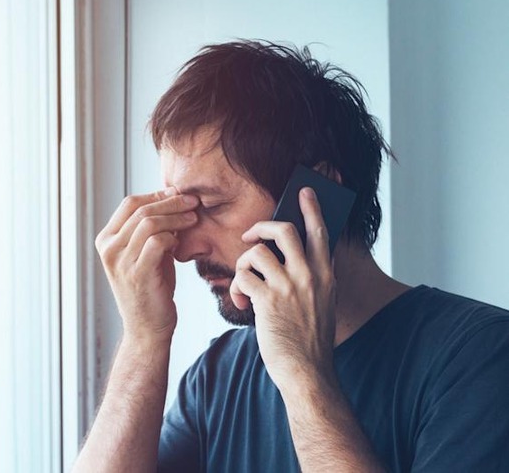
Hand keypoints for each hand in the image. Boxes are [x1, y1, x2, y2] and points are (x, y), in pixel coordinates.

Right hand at [95, 188, 199, 342]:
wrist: (147, 327)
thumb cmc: (150, 287)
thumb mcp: (145, 252)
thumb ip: (150, 229)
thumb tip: (170, 198)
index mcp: (106, 240)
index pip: (130, 203)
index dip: (156, 194)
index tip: (178, 194)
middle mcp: (109, 248)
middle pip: (141, 209)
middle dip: (171, 202)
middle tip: (193, 201)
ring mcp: (120, 261)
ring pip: (149, 222)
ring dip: (176, 217)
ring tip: (193, 217)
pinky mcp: (137, 273)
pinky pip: (157, 242)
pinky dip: (173, 236)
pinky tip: (182, 241)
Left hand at [229, 187, 336, 388]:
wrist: (307, 372)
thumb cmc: (309, 340)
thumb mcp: (322, 302)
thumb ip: (313, 278)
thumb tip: (296, 257)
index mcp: (326, 274)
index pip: (320, 232)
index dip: (311, 208)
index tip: (304, 191)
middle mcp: (310, 275)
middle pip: (284, 230)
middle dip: (262, 227)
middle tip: (251, 237)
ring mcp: (289, 286)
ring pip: (256, 253)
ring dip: (243, 265)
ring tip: (244, 284)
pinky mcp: (268, 300)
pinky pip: (242, 277)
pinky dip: (236, 288)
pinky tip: (241, 303)